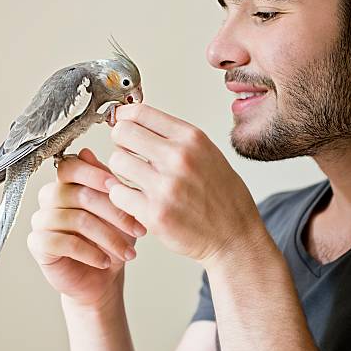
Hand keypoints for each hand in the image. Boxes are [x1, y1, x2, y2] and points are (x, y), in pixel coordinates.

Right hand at [27, 148, 145, 308]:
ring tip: (128, 252)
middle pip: (77, 194)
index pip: (70, 166)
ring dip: (107, 237)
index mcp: (67, 183)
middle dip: (113, 212)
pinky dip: (89, 253)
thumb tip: (87, 152)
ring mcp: (41, 221)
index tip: (119, 187)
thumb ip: (105, 182)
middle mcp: (50, 198)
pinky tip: (105, 261)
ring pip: (74, 220)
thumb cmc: (111, 240)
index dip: (94, 174)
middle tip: (138, 229)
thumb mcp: (118, 208)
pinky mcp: (38, 244)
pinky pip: (62, 243)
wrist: (104, 278)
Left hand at [106, 103, 266, 266]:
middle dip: (119, 142)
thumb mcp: (207, 153)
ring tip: (133, 179)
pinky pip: (117, 193)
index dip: (123, 117)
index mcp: (192, 139)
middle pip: (122, 132)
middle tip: (126, 153)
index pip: (141, 112)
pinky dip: (120, 196)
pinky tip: (134, 199)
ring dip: (119, 171)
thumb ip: (174, 138)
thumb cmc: (222, 198)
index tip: (119, 122)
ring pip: (116, 161)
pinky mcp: (154, 213)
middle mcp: (179, 158)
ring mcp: (165, 186)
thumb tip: (136, 121)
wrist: (235, 238)